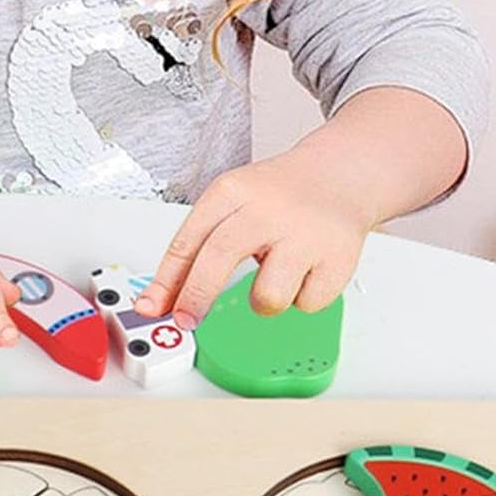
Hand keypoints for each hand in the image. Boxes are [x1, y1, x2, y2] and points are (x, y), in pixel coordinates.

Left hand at [136, 150, 370, 328]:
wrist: (342, 175)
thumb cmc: (279, 198)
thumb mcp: (231, 207)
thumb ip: (195, 252)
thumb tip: (160, 302)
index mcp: (233, 192)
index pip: (189, 240)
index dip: (166, 282)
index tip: (153, 307)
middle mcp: (268, 209)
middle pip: (218, 258)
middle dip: (196, 298)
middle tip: (187, 320)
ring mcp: (305, 234)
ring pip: (267, 297)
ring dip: (263, 302)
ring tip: (274, 278)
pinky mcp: (338, 258)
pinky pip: (306, 304)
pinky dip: (302, 298)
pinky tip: (306, 272)